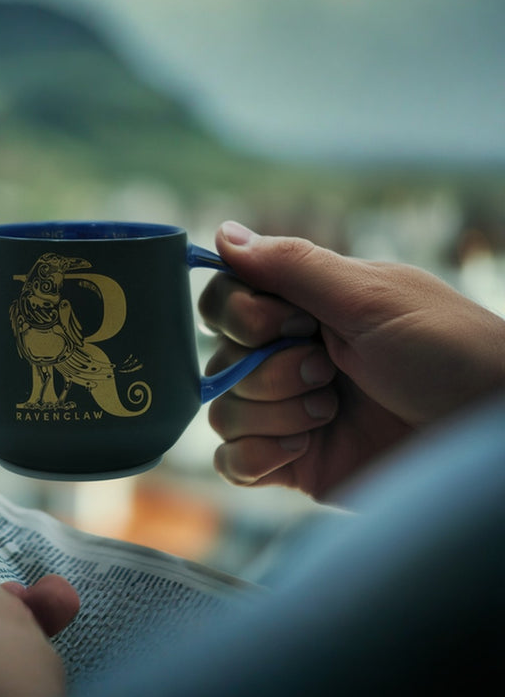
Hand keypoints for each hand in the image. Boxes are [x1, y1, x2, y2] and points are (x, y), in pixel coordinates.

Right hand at [199, 221, 504, 499]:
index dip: (239, 314)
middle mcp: (288, 358)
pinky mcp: (291, 463)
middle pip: (219, 360)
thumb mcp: (369, 297)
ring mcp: (287, 412)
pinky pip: (231, 463)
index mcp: (304, 310)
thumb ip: (291, 266)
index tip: (292, 322)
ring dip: (274, 413)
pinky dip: (255, 457)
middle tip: (328, 370)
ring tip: (330, 411)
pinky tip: (300, 451)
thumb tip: (221, 233)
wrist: (485, 433)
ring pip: (222, 414)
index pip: (224, 301)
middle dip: (270, 370)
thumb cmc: (446, 351)